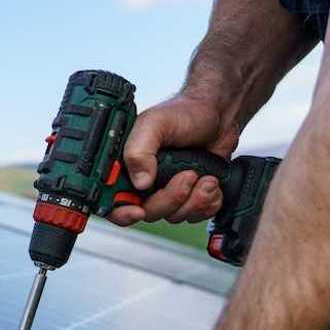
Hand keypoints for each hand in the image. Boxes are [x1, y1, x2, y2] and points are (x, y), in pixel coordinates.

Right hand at [108, 93, 238, 226]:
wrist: (218, 115)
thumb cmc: (184, 113)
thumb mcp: (155, 123)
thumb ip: (139, 150)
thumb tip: (139, 181)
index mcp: (126, 166)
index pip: (111, 201)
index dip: (121, 212)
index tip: (137, 210)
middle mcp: (143, 182)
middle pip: (146, 212)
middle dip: (170, 199)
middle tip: (186, 176)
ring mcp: (166, 191)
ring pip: (172, 216)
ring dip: (193, 200)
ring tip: (203, 175)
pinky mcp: (189, 197)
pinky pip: (194, 216)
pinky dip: (206, 204)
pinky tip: (209, 183)